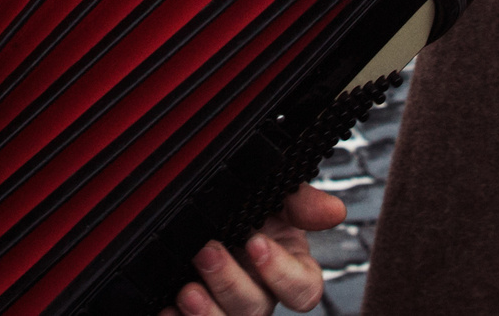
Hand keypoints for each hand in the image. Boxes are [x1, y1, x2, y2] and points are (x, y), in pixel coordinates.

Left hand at [158, 185, 345, 315]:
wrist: (194, 210)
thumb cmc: (242, 204)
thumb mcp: (272, 194)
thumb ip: (299, 200)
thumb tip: (335, 211)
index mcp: (286, 267)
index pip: (302, 289)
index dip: (282, 273)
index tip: (256, 243)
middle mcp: (259, 293)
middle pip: (257, 308)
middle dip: (230, 282)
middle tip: (207, 252)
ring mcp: (226, 309)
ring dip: (206, 312)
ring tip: (185, 290)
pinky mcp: (197, 313)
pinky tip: (163, 308)